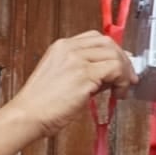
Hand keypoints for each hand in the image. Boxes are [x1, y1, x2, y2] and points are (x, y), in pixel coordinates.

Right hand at [6, 32, 137, 138]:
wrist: (27, 115)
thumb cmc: (40, 106)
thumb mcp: (61, 81)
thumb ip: (85, 74)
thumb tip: (108, 77)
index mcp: (61, 47)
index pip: (95, 38)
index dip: (112, 50)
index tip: (120, 63)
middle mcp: (69, 49)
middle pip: (107, 43)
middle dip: (123, 59)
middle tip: (128, 76)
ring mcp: (76, 59)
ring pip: (114, 54)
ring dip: (125, 71)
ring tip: (123, 88)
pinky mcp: (84, 74)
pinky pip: (114, 69)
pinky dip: (122, 80)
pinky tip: (118, 93)